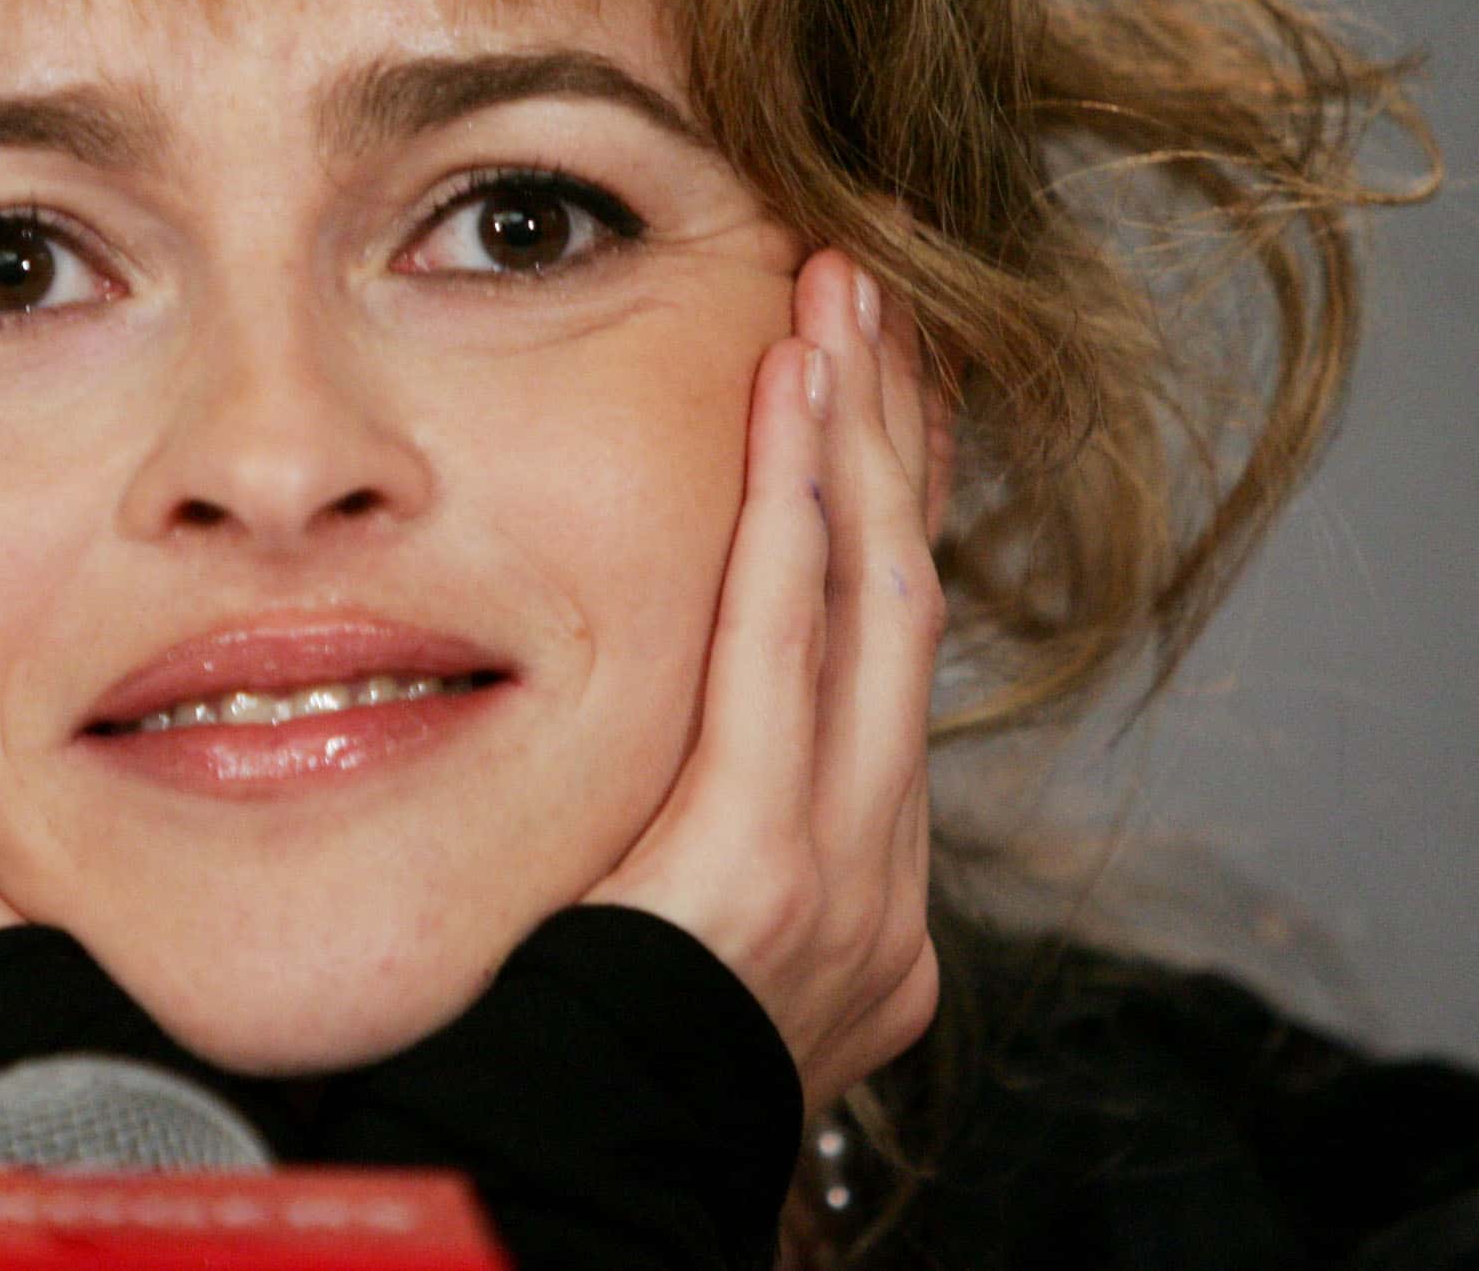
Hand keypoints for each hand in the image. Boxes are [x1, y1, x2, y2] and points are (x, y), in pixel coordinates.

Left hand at [581, 247, 955, 1123]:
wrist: (569, 1197)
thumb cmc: (578, 1072)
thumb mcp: (674, 950)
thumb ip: (699, 846)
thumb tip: (670, 764)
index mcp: (861, 898)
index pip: (888, 662)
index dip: (891, 511)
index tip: (878, 391)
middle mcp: (883, 882)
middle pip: (908, 608)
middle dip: (898, 443)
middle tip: (877, 298)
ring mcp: (843, 876)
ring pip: (874, 606)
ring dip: (857, 440)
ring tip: (841, 304)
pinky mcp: (767, 865)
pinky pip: (786, 652)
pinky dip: (795, 512)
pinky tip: (793, 399)